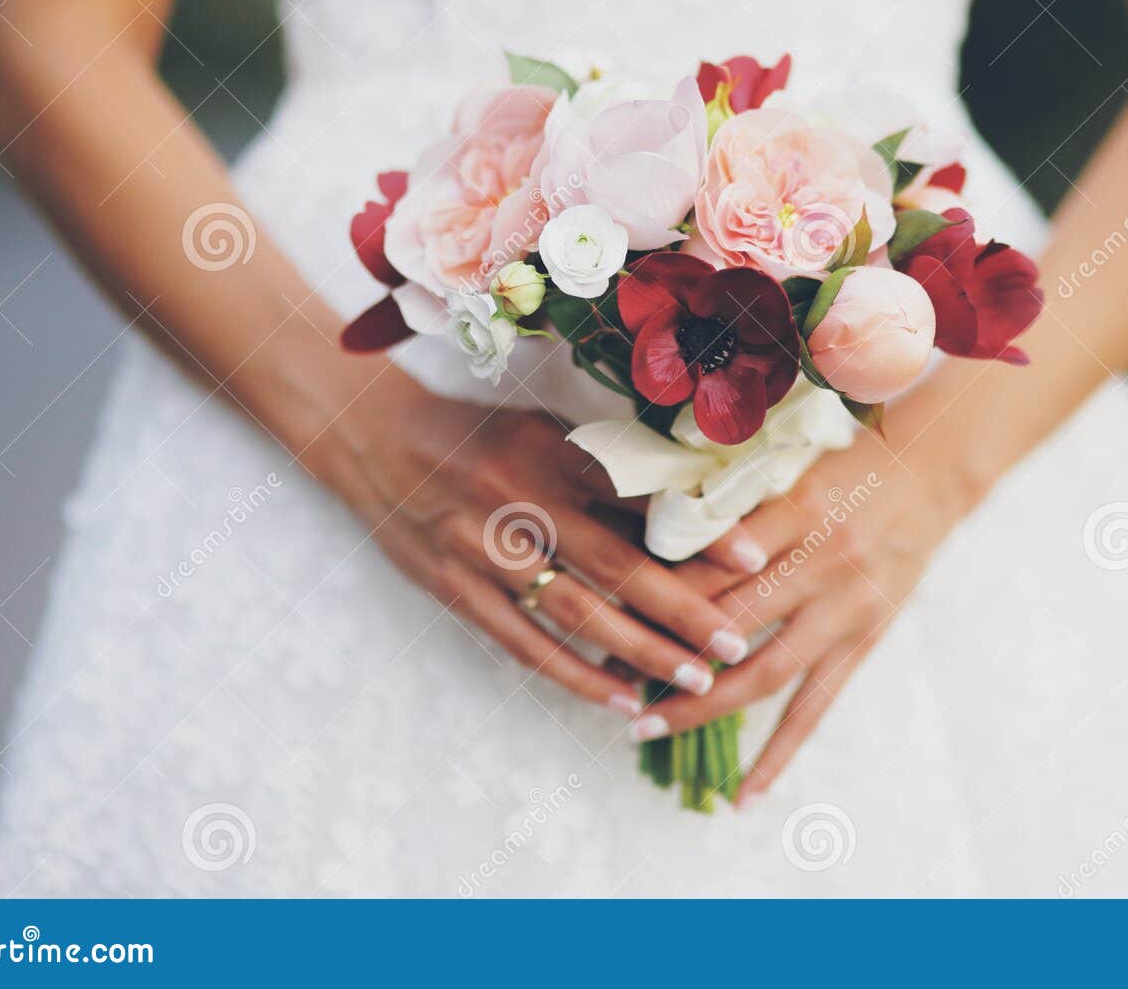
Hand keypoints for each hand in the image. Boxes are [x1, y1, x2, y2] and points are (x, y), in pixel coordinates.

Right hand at [312, 374, 749, 713]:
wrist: (373, 438)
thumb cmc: (476, 433)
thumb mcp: (541, 427)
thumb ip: (604, 465)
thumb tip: (687, 502)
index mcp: (550, 453)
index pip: (638, 497)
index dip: (698, 530)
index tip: (755, 558)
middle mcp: (519, 501)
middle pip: (614, 565)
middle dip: (681, 609)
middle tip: (733, 643)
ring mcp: (483, 550)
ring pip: (573, 613)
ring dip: (638, 651)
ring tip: (693, 681)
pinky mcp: (454, 588)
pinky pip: (522, 642)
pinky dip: (574, 676)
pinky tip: (620, 700)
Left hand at [630, 435, 979, 804]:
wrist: (933, 472)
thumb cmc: (848, 458)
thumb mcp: (786, 463)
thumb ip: (731, 499)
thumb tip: (653, 533)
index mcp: (797, 509)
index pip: (712, 559)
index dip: (656, 587)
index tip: (605, 606)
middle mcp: (822, 563)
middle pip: (727, 620)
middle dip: (663, 650)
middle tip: (606, 674)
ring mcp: (845, 610)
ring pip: (762, 673)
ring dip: (700, 706)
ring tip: (645, 728)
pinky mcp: (864, 640)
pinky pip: (816, 707)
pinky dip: (779, 753)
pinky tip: (745, 794)